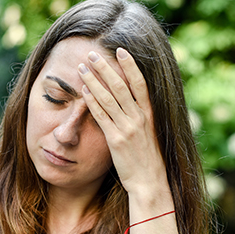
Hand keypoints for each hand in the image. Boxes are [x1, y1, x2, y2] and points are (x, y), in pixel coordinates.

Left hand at [78, 48, 169, 201]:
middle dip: (105, 68)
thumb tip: (135, 103)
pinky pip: (101, 116)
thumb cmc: (149, 159)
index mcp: (150, 114)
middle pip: (120, 86)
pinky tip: (83, 90)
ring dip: (94, 80)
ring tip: (82, 67)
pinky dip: (91, 101)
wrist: (149, 182)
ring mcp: (127, 128)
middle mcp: (139, 118)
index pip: (140, 83)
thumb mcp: (151, 134)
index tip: (120, 50)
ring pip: (108, 98)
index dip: (130, 65)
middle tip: (92, 54)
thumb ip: (143, 117)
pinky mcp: (115, 139)